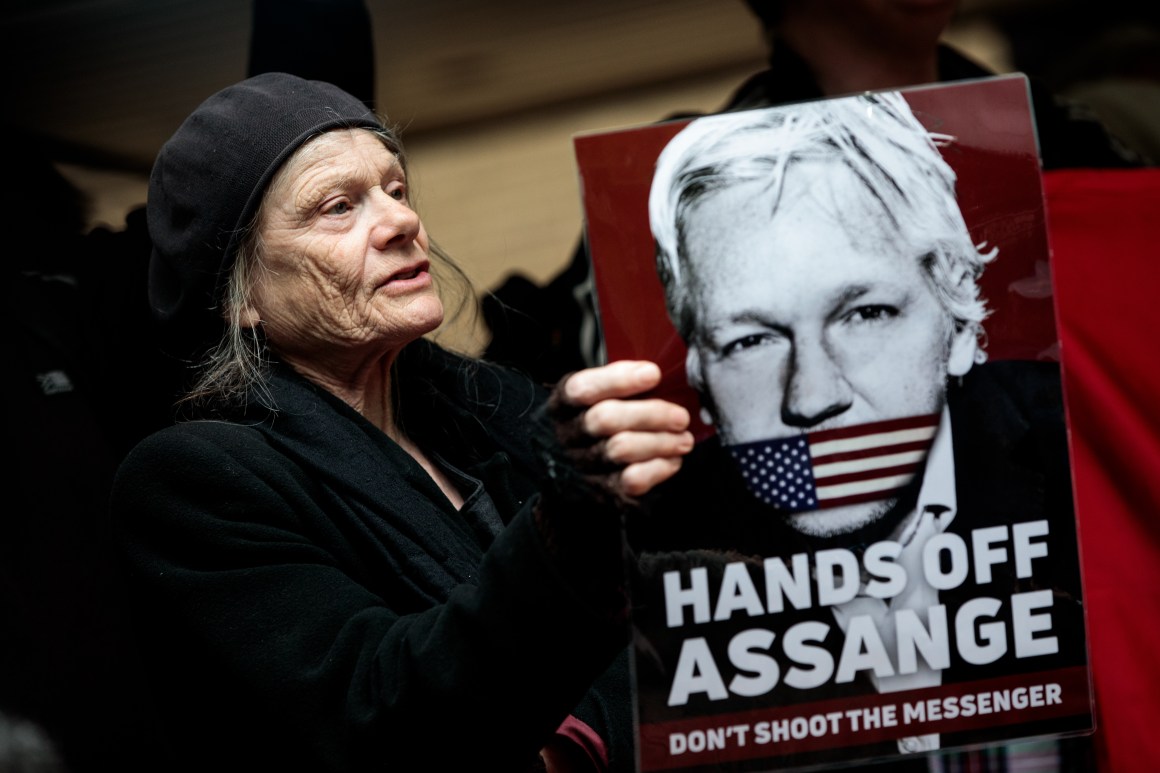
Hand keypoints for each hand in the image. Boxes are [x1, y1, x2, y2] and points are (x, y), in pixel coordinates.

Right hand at [548, 360, 693, 498]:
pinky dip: (659, 468)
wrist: (584, 470)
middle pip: (605, 419)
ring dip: (661, 442)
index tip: (653, 374)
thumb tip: (662, 373)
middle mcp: (570, 434)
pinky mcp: (603, 490)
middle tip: (680, 417)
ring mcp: (585, 464)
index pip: (582, 388)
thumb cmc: (603, 420)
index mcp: (565, 404)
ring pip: (621, 449)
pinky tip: (672, 460)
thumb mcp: (601, 396)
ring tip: (684, 439)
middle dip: (650, 414)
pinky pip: (632, 479)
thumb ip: (623, 382)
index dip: (618, 379)